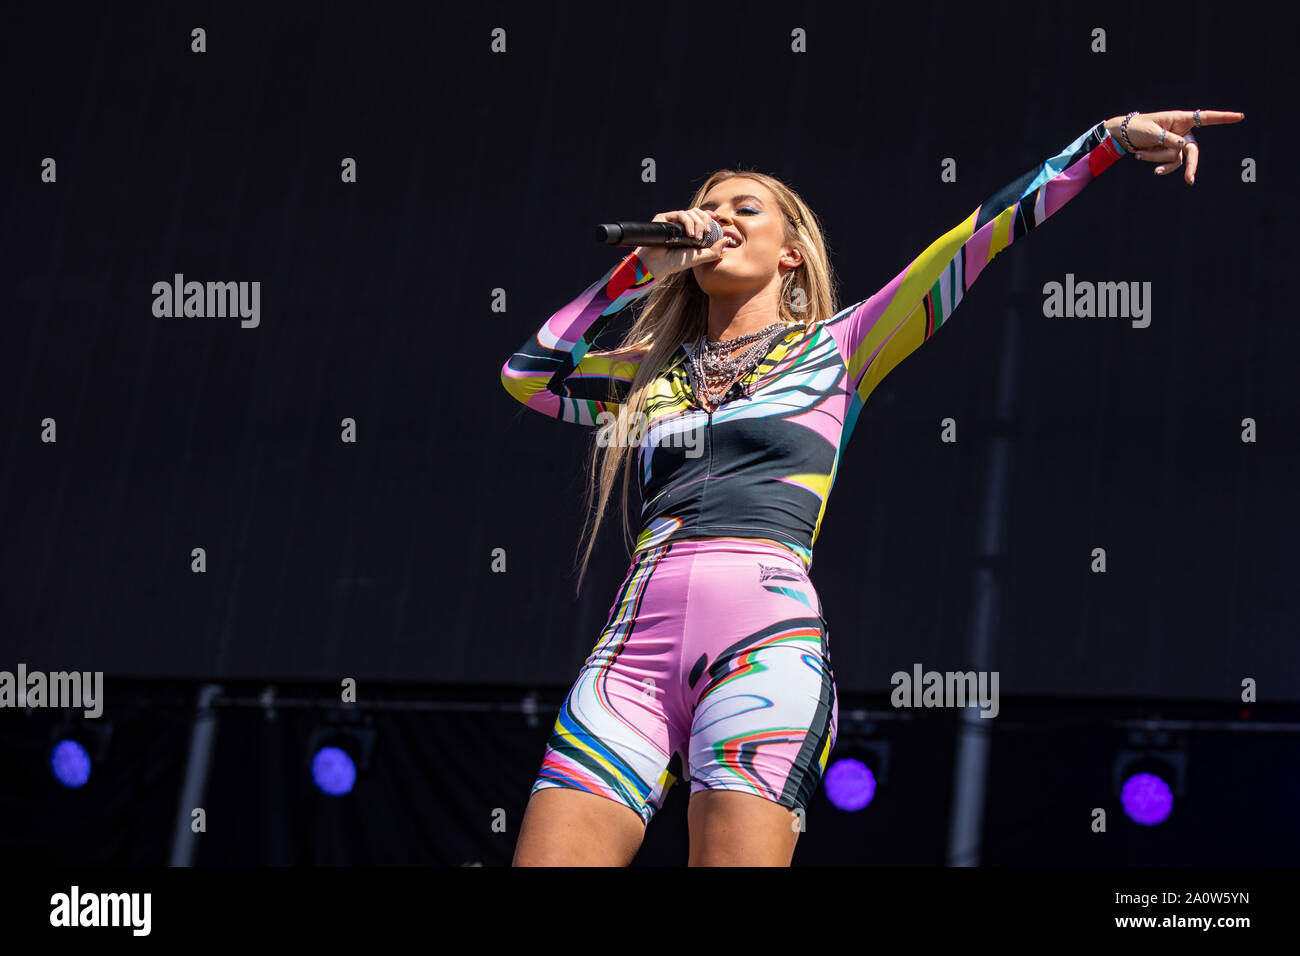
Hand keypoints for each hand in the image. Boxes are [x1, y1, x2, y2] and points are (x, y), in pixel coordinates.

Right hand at [632, 208, 726, 277]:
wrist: (659, 264)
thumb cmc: (676, 262)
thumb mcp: (699, 257)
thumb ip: (714, 251)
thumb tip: (726, 240)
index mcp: (691, 231)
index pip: (703, 217)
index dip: (711, 216)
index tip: (721, 219)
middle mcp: (682, 224)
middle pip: (699, 212)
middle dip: (705, 221)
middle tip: (707, 232)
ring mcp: (673, 221)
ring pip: (691, 212)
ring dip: (697, 223)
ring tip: (696, 237)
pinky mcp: (664, 218)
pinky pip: (681, 214)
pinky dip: (688, 222)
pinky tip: (689, 234)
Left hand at [1106, 109, 1245, 183]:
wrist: (1125, 135)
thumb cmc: (1139, 127)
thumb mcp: (1152, 132)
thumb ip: (1168, 139)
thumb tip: (1183, 146)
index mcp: (1181, 120)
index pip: (1206, 118)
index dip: (1223, 118)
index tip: (1240, 116)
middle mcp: (1182, 132)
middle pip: (1193, 151)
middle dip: (1190, 166)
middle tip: (1189, 181)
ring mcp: (1176, 144)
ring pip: (1174, 159)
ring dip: (1156, 159)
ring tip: (1139, 154)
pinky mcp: (1168, 153)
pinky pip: (1166, 163)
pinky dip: (1153, 161)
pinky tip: (1138, 156)